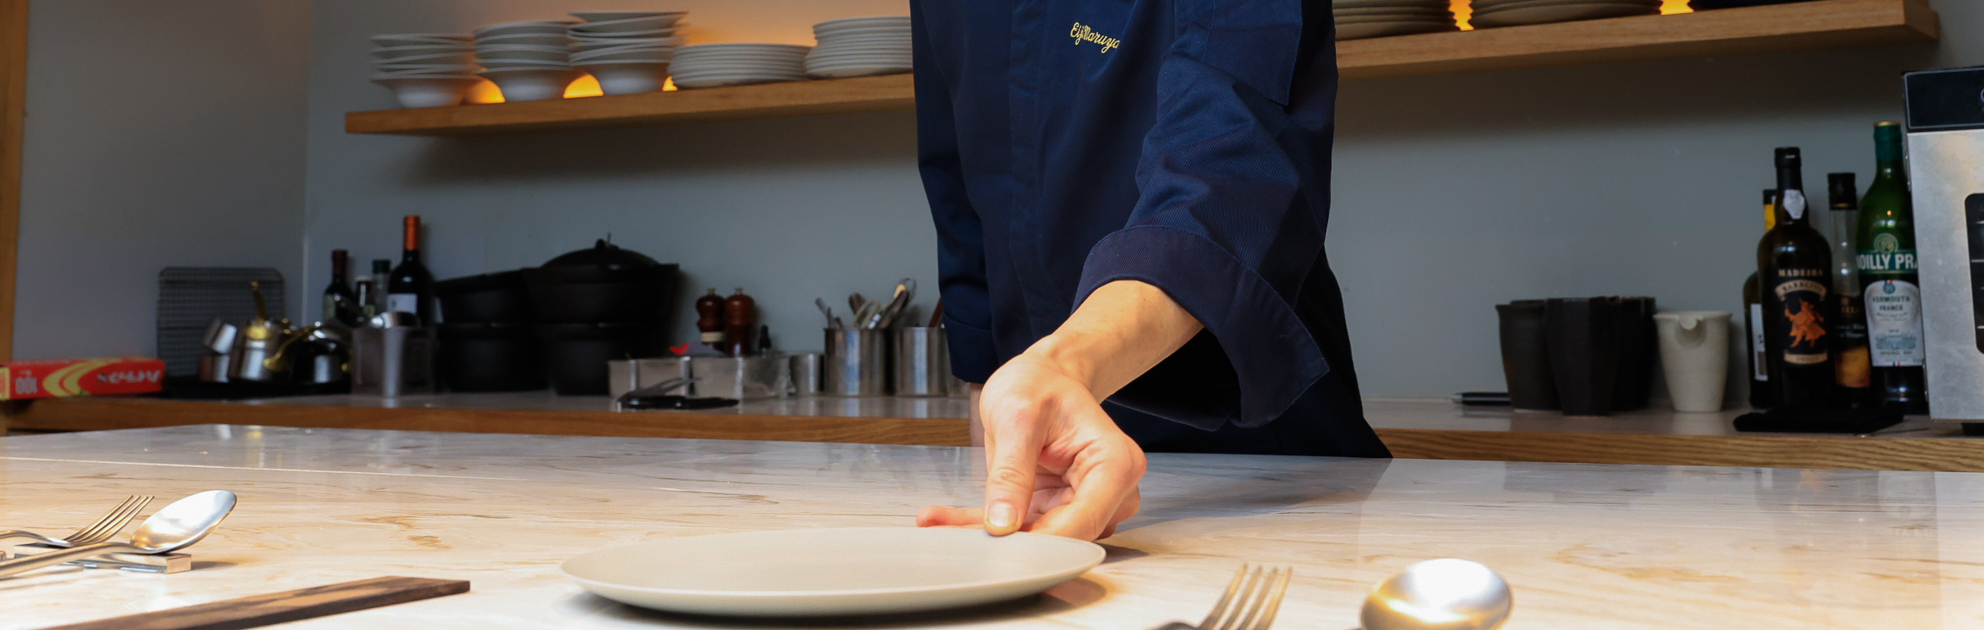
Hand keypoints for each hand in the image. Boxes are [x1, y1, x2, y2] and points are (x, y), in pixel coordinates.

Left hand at [915, 280, 1198, 540]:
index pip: (1083, 522)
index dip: (1040, 541)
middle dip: (1008, 540)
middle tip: (951, 533)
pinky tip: (943, 519)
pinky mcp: (1056, 510)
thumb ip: (1012, 472)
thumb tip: (1002, 523)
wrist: (1043, 378)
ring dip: (987, 533)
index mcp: (1115, 464)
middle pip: (1062, 538)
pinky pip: (1019, 528)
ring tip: (939, 519)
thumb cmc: (1040, 385)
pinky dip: (981, 525)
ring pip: (1035, 539)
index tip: (994, 544)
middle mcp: (1109, 492)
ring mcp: (1083, 504)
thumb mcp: (1018, 418)